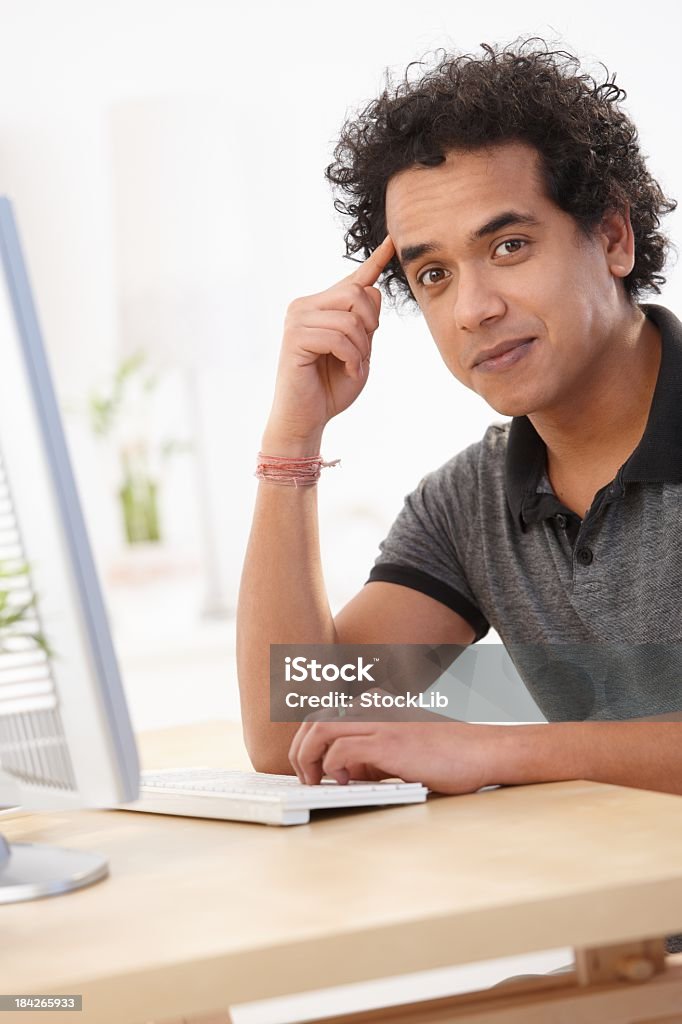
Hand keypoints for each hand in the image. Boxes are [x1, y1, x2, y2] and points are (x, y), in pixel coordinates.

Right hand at [265, 235, 395, 445]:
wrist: (307, 418)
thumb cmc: (331, 388)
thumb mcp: (359, 352)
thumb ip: (365, 324)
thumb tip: (373, 289)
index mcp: (321, 307)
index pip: (353, 279)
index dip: (375, 260)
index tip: (392, 240)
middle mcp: (305, 306)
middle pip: (357, 294)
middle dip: (370, 325)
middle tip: (363, 353)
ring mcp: (297, 320)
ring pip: (350, 318)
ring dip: (361, 348)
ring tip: (354, 366)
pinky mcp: (294, 338)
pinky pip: (338, 337)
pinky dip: (352, 358)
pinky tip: (348, 371)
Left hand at [287, 710, 501, 794]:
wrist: (482, 751)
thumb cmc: (447, 754)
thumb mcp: (399, 748)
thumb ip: (370, 755)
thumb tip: (343, 774)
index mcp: (375, 704)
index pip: (324, 716)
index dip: (308, 743)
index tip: (307, 767)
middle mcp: (372, 707)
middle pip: (313, 721)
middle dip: (300, 751)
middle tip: (306, 778)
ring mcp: (379, 722)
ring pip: (319, 731)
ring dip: (308, 759)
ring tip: (316, 781)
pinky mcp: (388, 742)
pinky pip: (340, 751)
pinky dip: (333, 768)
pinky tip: (345, 782)